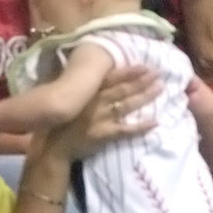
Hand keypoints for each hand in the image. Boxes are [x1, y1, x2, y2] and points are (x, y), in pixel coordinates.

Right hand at [42, 65, 161, 159]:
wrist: (52, 147)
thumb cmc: (57, 120)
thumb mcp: (64, 96)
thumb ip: (78, 84)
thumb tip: (89, 70)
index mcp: (87, 92)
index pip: (112, 78)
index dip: (129, 71)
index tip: (145, 65)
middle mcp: (96, 102)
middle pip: (123, 90)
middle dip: (142, 81)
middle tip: (159, 73)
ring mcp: (102, 119)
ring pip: (127, 106)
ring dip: (145, 97)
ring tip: (160, 88)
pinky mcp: (105, 135)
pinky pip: (127, 130)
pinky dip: (141, 127)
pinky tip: (156, 121)